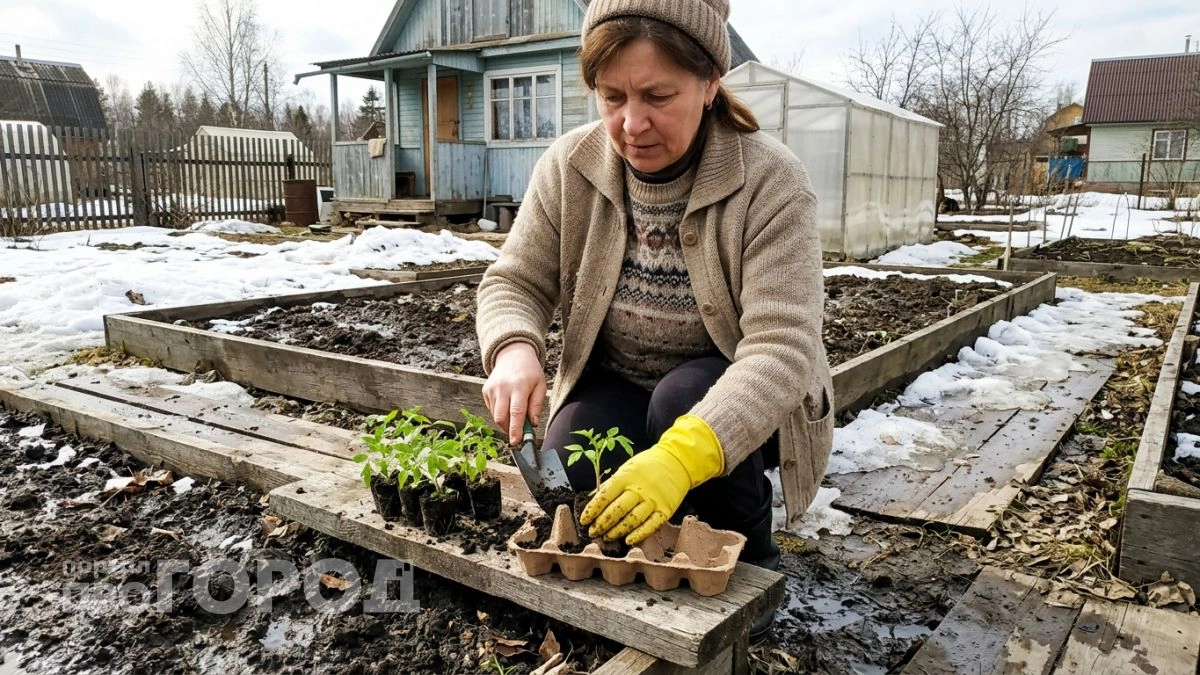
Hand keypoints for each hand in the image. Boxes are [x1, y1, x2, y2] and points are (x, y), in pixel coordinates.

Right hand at [482, 342, 546, 444]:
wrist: (513, 355)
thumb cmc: (530, 372)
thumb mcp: (541, 386)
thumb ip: (537, 405)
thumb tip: (532, 424)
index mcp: (519, 386)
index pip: (516, 412)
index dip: (516, 430)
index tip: (517, 442)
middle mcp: (503, 387)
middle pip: (501, 417)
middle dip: (509, 429)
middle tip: (518, 432)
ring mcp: (492, 389)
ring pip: (496, 415)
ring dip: (506, 421)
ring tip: (515, 412)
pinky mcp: (485, 390)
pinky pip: (492, 409)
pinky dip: (500, 412)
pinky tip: (507, 403)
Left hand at [581, 415, 724, 544]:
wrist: (677, 460)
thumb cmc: (647, 465)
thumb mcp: (626, 468)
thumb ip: (610, 485)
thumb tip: (592, 499)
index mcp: (626, 476)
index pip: (605, 495)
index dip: (593, 510)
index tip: (584, 520)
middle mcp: (639, 488)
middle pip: (617, 510)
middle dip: (602, 524)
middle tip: (593, 533)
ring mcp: (653, 500)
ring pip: (632, 520)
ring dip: (617, 531)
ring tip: (607, 537)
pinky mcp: (666, 509)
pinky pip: (651, 525)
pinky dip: (639, 535)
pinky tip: (628, 540)